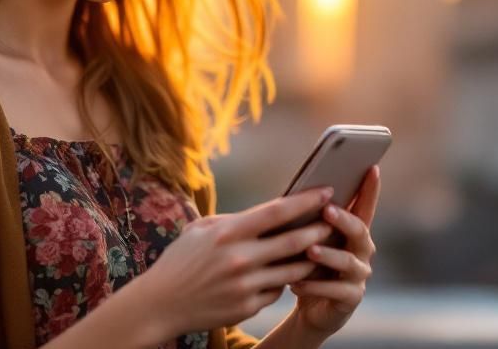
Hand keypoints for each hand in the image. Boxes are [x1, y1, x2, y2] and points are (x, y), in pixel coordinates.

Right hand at [137, 185, 336, 338]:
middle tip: (336, 221)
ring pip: (293, 270)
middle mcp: (240, 258)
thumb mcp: (200, 230)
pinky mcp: (248, 307)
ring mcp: (246, 285)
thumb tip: (267, 213)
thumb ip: (234, 221)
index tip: (327, 191)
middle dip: (320, 229)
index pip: (277, 211)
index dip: (306, 200)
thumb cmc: (180, 260)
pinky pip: (277, 291)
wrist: (161, 303)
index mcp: (228, 232)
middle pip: (294, 241)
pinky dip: (284, 281)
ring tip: (324, 248)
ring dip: (311, 258)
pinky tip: (286, 275)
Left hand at [287, 164, 380, 337]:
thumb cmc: (307, 264)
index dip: (370, 189)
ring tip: (309, 250)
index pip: (364, 206)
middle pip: (360, 230)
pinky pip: (336, 290)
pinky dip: (315, 285)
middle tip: (327, 210)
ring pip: (348, 262)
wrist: (310, 307)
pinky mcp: (352, 298)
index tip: (372, 168)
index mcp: (352, 231)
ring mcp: (359, 275)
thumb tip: (292, 196)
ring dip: (328, 255)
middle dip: (344, 219)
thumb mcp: (306, 239)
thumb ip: (307, 220)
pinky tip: (296, 282)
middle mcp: (362, 250)